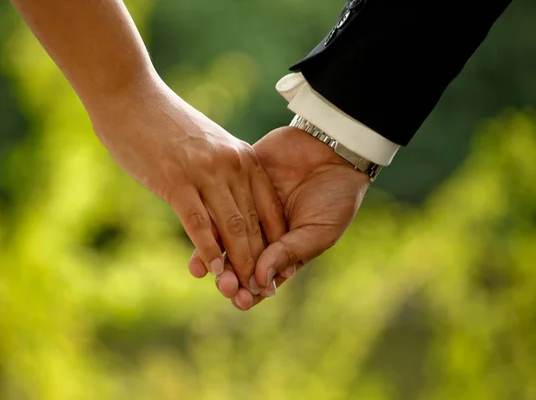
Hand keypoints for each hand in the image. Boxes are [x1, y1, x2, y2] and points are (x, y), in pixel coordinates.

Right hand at [90, 83, 286, 290]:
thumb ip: (222, 174)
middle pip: (252, 222)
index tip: (276, 269)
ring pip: (231, 226)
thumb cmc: (166, 125)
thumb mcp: (207, 147)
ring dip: (236, 263)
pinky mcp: (176, 180)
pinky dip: (207, 248)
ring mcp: (204, 172)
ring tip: (239, 289)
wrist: (130, 96)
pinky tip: (211, 268)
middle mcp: (231, 164)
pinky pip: (198, 221)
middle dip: (258, 261)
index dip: (274, 242)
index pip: (269, 207)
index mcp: (242, 157)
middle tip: (261, 291)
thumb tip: (225, 207)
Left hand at [193, 126, 369, 309]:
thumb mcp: (319, 231)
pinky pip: (217, 204)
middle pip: (237, 263)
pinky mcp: (238, 183)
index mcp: (283, 250)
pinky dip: (206, 219)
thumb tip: (260, 281)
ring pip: (222, 237)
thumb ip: (288, 254)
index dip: (250, 293)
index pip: (261, 279)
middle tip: (224, 284)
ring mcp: (247, 208)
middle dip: (229, 277)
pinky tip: (200, 230)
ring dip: (211, 254)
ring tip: (202, 268)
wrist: (333, 150)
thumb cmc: (336, 197)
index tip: (242, 299)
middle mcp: (261, 233)